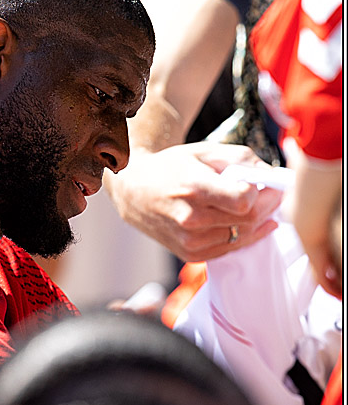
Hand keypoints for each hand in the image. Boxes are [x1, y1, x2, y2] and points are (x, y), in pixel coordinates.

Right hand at [105, 142, 281, 261]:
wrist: (132, 190)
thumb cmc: (170, 167)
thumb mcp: (203, 151)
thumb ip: (241, 158)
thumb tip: (271, 174)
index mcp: (193, 188)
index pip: (244, 200)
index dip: (261, 192)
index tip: (265, 184)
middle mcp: (190, 218)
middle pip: (247, 219)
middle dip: (266, 206)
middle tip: (271, 195)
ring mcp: (188, 240)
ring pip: (242, 236)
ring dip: (257, 222)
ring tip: (257, 206)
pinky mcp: (188, 253)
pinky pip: (228, 249)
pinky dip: (243, 237)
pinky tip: (246, 224)